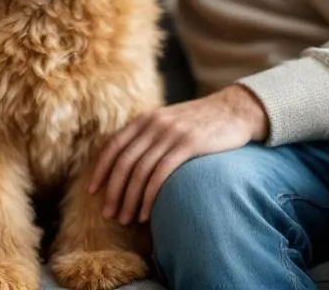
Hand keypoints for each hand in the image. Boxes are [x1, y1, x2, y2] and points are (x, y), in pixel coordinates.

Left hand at [87, 85, 268, 224]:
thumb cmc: (201, 122)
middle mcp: (154, 123)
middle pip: (124, 162)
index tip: (92, 190)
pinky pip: (161, 173)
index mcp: (146, 118)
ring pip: (140, 171)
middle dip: (113, 191)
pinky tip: (146, 212)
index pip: (114, 145)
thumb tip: (128, 162)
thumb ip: (149, 135)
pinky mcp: (189, 144)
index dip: (100, 169)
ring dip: (129, 199)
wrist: (236, 110)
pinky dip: (149, 196)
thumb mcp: (170, 121)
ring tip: (126, 218)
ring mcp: (171, 133)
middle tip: (109, 214)